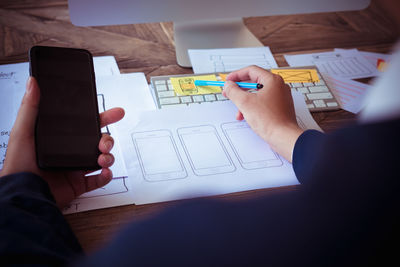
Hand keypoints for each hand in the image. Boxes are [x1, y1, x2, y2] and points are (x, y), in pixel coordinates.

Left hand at [0, 77, 124, 208]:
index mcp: (61, 138)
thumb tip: (33, 83)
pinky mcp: (78, 185)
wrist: (21, 195)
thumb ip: (30, 108)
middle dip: (108, 139)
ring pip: (102, 158)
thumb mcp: (22, 132)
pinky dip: (106, 176)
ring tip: (102, 159)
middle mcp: (70, 151)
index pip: (85, 124)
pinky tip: (104, 172)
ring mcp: (76, 168)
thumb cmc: (17, 165)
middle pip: (98, 140)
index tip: (115, 112)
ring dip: (108, 157)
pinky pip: (99, 180)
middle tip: (104, 142)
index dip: (102, 117)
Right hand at [223, 65, 302, 161]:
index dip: (236, 75)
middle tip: (229, 93)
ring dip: (245, 102)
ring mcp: (280, 98)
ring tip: (238, 112)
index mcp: (272, 80)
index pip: (251, 71)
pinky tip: (247, 117)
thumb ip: (233, 91)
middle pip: (254, 82)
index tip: (228, 81)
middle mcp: (278, 87)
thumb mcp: (244, 103)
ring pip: (257, 94)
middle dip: (239, 90)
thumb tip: (228, 85)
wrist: (283, 137)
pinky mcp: (280, 108)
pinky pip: (263, 103)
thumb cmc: (270, 120)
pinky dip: (253, 108)